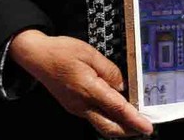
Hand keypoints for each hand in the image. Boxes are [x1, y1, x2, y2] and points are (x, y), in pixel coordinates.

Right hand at [9, 30, 152, 137]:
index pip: (117, 109)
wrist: (36, 57)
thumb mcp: (90, 53)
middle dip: (128, 131)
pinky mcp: (73, 106)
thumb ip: (109, 70)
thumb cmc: (61, 52)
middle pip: (109, 127)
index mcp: (88, 89)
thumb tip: (122, 85)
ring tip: (134, 120)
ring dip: (119, 126)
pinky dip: (108, 118)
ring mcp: (76, 108)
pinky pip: (94, 117)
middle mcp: (81, 104)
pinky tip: (117, 110)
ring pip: (101, 125)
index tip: (147, 127)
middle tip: (144, 127)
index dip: (134, 119)